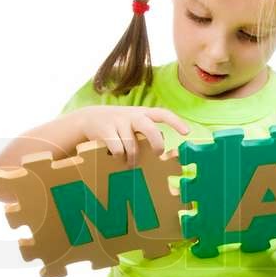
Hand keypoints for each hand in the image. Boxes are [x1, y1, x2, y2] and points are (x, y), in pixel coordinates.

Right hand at [72, 106, 189, 162]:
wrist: (88, 118)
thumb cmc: (118, 124)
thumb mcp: (134, 122)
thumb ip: (149, 129)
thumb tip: (163, 139)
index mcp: (143, 113)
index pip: (163, 114)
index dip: (176, 122)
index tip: (187, 133)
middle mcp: (133, 115)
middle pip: (150, 129)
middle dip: (156, 144)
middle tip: (157, 153)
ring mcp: (118, 122)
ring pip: (132, 146)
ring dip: (133, 159)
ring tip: (131, 163)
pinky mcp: (105, 130)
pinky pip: (118, 150)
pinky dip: (119, 157)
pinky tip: (117, 157)